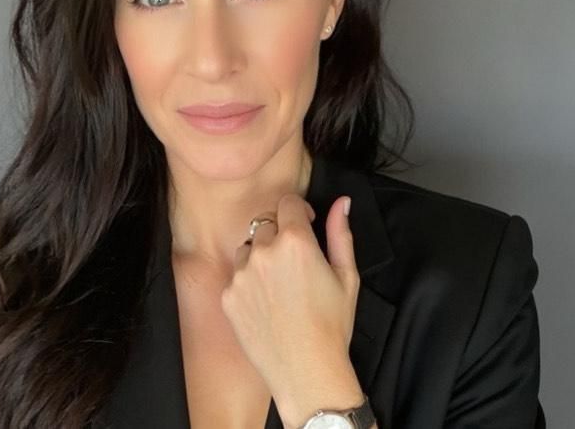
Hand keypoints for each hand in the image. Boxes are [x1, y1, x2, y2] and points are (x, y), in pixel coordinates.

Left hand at [219, 193, 361, 419]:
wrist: (306, 371)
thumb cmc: (332, 325)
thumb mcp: (347, 276)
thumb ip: (341, 233)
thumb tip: (342, 202)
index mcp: (296, 241)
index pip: (287, 202)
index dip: (299, 211)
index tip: (306, 225)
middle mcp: (264, 252)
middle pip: (266, 223)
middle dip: (280, 234)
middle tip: (295, 262)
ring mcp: (242, 274)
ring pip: (248, 248)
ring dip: (261, 256)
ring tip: (279, 285)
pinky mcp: (228, 296)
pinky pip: (236, 276)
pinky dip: (249, 282)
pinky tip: (267, 303)